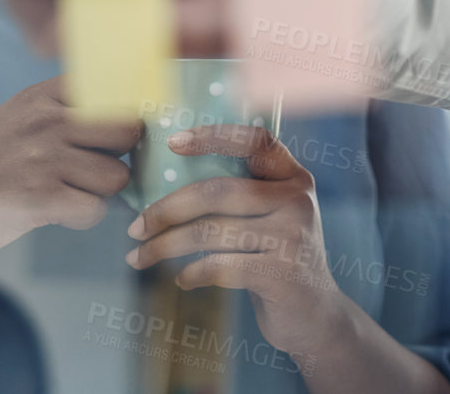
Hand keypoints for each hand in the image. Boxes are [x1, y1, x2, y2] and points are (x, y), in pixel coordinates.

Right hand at [0, 75, 140, 275]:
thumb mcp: (21, 119)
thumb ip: (69, 109)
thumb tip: (134, 113)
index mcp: (42, 97)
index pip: (114, 88)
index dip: (127, 112)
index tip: (119, 131)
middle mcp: (44, 122)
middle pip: (128, 131)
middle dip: (119, 155)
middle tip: (90, 167)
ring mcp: (42, 159)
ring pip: (117, 176)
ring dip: (99, 191)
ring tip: (67, 191)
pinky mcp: (39, 199)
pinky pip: (95, 209)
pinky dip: (82, 217)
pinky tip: (57, 212)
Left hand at [126, 123, 345, 358]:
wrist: (315, 312)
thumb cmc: (278, 259)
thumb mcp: (272, 218)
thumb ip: (241, 198)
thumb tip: (164, 188)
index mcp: (294, 178)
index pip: (256, 140)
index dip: (214, 136)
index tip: (172, 142)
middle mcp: (298, 200)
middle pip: (218, 191)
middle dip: (166, 209)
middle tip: (135, 227)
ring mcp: (293, 235)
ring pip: (211, 231)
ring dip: (164, 246)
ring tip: (139, 257)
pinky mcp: (282, 272)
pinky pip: (219, 266)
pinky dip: (191, 273)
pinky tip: (182, 278)